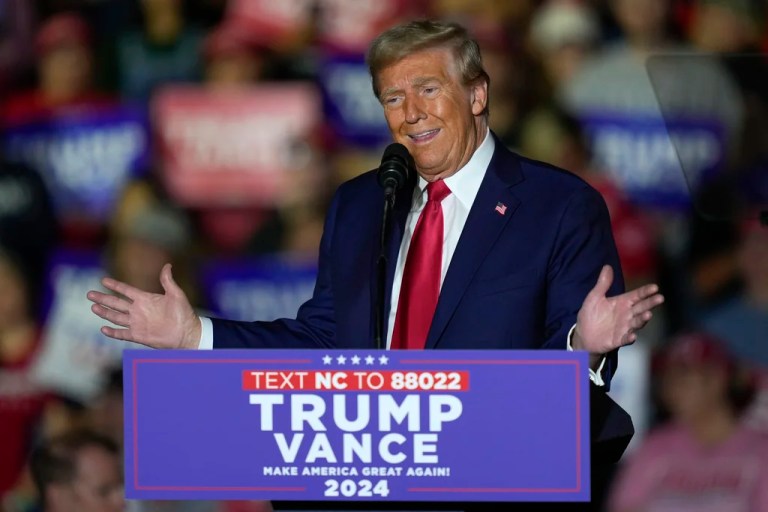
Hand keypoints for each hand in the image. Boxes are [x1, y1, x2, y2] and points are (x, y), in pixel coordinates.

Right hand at [86, 263, 200, 348]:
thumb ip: (168, 281)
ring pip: (116, 317)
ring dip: (104, 313)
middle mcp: (138, 310)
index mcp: (146, 299)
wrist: (187, 333)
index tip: (103, 280)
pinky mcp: (138, 335)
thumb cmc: (184, 313)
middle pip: (116, 303)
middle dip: (103, 298)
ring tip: (93, 307)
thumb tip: (167, 265)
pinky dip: (112, 332)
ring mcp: (137, 323)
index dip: (115, 285)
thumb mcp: (176, 294)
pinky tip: (103, 328)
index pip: (126, 290)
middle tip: (89, 294)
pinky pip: (122, 333)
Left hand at [573, 265, 663, 354]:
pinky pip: (626, 338)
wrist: (583, 334)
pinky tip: (633, 335)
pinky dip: (630, 337)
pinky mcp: (618, 339)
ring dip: (643, 319)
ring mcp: (624, 327)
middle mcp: (627, 315)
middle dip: (650, 303)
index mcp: (623, 303)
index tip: (655, 287)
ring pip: (637, 322)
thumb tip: (607, 266)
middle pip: (641, 307)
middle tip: (660, 298)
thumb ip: (603, 283)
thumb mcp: (595, 296)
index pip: (637, 295)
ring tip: (648, 314)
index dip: (646, 291)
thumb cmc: (591, 314)